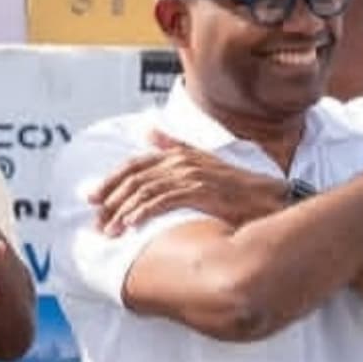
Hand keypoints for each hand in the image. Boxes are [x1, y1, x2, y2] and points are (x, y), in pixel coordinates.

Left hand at [90, 131, 283, 235]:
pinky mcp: (201, 192)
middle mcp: (182, 161)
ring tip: (109, 230)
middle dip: (111, 199)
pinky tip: (131, 226)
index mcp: (180, 154)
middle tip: (95, 220)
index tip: (92, 198)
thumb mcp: (204, 160)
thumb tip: (148, 131)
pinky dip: (143, 212)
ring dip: (123, 211)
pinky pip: (163, 201)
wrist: (270, 199)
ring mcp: (192, 176)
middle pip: (134, 177)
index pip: (135, 164)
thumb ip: (175, 145)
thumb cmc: (238, 187)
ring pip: (144, 190)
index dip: (110, 180)